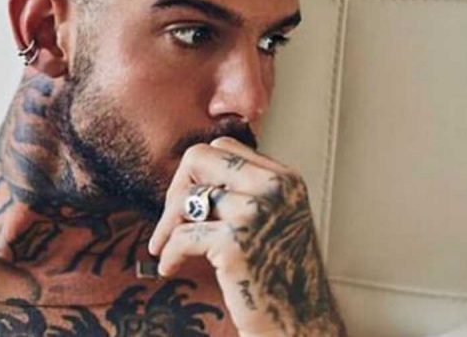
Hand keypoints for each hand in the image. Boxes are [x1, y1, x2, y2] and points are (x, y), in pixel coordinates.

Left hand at [148, 137, 346, 336]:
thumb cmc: (280, 278)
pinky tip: (170, 267)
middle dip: (175, 189)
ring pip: (186, 197)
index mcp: (285, 179)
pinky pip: (181, 236)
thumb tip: (190, 177)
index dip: (196, 174)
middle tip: (169, 223)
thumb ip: (244, 192)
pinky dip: (169, 253)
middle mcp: (274, 189)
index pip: (223, 147)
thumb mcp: (274, 220)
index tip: (186, 202)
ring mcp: (256, 213)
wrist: (301, 325)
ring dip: (167, 226)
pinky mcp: (235, 243)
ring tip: (165, 248)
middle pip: (199, 158)